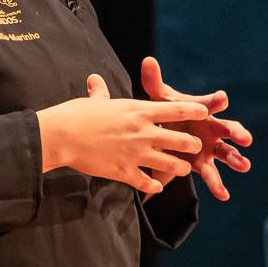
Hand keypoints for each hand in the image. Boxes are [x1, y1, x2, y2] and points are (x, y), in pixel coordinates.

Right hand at [37, 77, 206, 195]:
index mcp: (138, 111)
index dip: (194, 111)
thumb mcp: (93, 100)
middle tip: (195, 146)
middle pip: (180, 140)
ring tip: (183, 169)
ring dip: (180, 168)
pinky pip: (147, 182)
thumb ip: (100, 92)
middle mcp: (142, 132)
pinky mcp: (124, 171)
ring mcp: (135, 153)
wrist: (61, 136)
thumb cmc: (76, 114)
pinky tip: (157, 187)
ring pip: (170, 164)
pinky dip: (154, 185)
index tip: (205, 112)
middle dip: (192, 145)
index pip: (176, 110)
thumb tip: (94, 80)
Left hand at [139, 54, 251, 202]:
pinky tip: (224, 195)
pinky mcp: (203, 164)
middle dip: (237, 133)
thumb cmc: (168, 112)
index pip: (212, 103)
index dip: (216, 101)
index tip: (222, 99)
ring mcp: (211, 147)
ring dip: (236, 159)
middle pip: (228, 129)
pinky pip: (212, 175)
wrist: (164, 132)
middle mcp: (212, 128)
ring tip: (244, 166)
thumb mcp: (159, 99)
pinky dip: (218, 186)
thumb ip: (154, 82)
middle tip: (245, 138)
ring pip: (227, 153)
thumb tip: (148, 60)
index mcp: (203, 110)